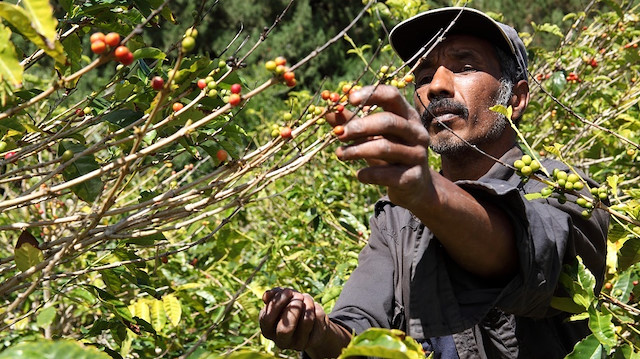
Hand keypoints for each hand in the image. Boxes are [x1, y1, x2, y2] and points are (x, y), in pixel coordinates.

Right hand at [259, 288, 334, 352]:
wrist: (311, 321)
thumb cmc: (291, 307)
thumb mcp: (282, 299)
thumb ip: (273, 296)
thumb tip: (267, 295)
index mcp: (268, 330)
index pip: (267, 319)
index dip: (278, 303)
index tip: (288, 292)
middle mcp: (281, 341)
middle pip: (285, 329)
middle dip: (293, 308)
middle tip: (299, 297)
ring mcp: (298, 344)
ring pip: (306, 321)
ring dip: (308, 302)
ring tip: (306, 298)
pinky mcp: (314, 341)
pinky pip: (318, 318)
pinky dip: (316, 307)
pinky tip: (314, 308)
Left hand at [325, 85, 432, 209]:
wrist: (413, 185)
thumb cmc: (389, 154)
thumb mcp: (372, 136)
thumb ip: (352, 123)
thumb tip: (328, 112)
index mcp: (407, 116)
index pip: (392, 96)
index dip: (371, 95)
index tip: (349, 99)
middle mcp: (417, 132)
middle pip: (388, 122)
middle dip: (360, 127)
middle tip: (339, 134)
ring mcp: (418, 155)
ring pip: (385, 148)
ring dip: (357, 150)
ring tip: (340, 155)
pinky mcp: (413, 177)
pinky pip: (386, 174)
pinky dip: (368, 174)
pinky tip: (359, 175)